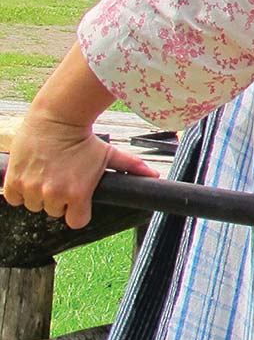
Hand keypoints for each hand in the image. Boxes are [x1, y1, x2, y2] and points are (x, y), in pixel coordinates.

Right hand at [2, 111, 159, 229]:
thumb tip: (154, 176)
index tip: (77, 199)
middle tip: (62, 179)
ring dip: (38, 195)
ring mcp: (32, 188)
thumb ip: (131, 168)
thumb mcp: (109, 154)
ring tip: (47, 175)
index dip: (78, 211)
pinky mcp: (13, 181)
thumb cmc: (84, 138)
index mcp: (78, 194)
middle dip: (59, 200)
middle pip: (54, 212)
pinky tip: (31, 176)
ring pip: (34, 206)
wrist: (56, 118)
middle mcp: (53, 194)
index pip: (76, 221)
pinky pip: (13, 198)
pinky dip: (19, 191)